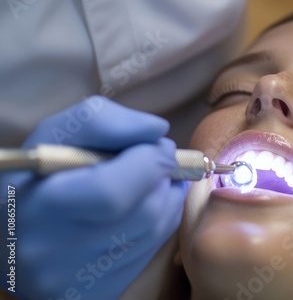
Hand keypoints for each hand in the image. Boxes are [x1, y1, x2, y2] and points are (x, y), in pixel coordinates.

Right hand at [0, 96, 187, 298]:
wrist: (12, 236)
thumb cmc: (34, 177)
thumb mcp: (55, 135)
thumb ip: (104, 122)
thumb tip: (158, 130)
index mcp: (44, 206)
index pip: (113, 191)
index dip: (150, 162)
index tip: (159, 146)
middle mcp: (61, 253)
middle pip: (144, 212)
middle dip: (164, 179)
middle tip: (159, 161)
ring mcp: (81, 280)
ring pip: (155, 231)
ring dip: (166, 197)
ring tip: (150, 180)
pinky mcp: (98, 292)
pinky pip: (151, 250)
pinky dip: (160, 220)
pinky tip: (146, 205)